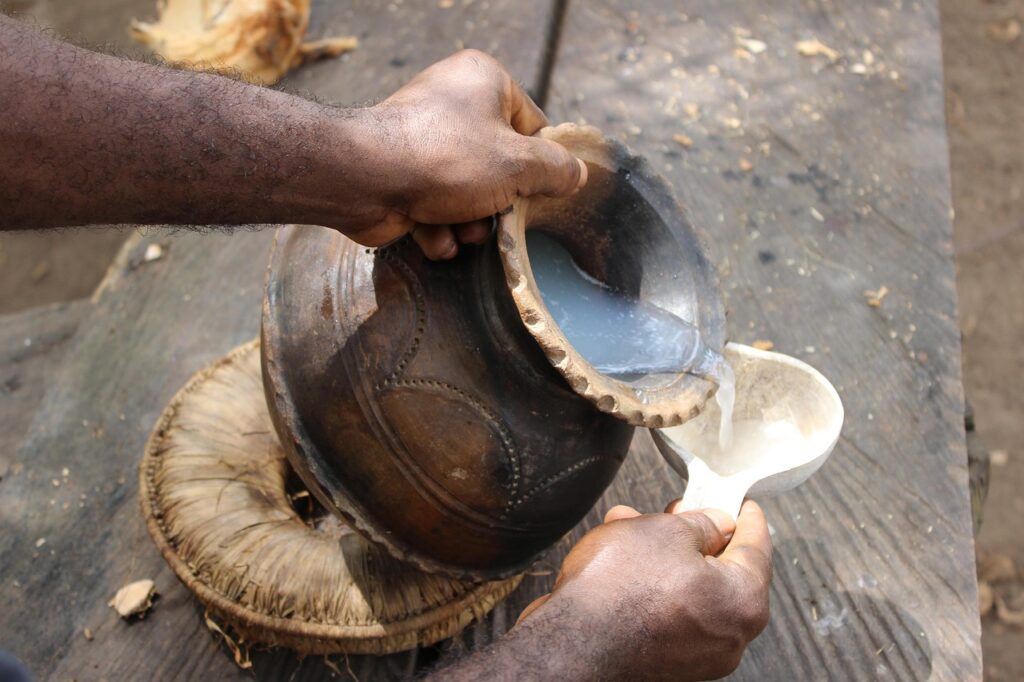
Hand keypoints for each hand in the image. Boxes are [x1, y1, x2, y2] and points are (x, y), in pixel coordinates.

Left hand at [341, 50, 586, 258]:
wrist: (364, 180)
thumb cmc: (446, 159)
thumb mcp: (517, 165)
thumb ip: (555, 170)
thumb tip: (578, 175)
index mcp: (484, 81)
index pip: (532, 126)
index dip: (537, 164)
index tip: (534, 190)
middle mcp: (453, 104)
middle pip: (501, 167)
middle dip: (498, 204)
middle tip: (493, 214)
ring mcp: (425, 141)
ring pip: (470, 194)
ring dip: (469, 223)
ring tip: (457, 225)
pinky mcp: (403, 176)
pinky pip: (438, 208)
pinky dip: (438, 227)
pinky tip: (430, 232)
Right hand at [517, 501, 772, 681]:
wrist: (570, 645)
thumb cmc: (618, 591)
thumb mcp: (663, 531)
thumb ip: (700, 524)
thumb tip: (716, 524)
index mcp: (743, 600)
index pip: (757, 547)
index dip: (747, 517)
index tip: (744, 506)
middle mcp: (729, 635)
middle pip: (720, 569)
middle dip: (690, 533)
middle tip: (675, 510)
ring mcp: (698, 654)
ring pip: (690, 588)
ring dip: (662, 554)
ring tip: (628, 526)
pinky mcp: (667, 662)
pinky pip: (671, 611)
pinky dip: (653, 584)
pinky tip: (622, 560)